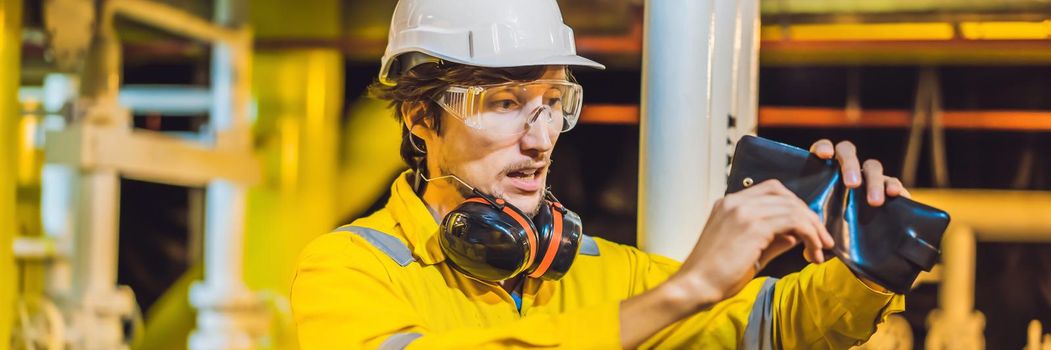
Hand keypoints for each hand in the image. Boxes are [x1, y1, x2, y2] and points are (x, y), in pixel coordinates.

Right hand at [666, 179, 834, 307]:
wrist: (695, 286)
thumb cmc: (715, 275)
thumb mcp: (748, 252)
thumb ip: (772, 240)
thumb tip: (794, 235)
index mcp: (729, 204)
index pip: (771, 191)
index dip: (794, 206)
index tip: (807, 228)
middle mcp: (736, 201)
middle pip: (784, 195)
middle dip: (808, 216)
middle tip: (822, 239)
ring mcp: (744, 210)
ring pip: (793, 207)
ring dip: (813, 228)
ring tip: (820, 249)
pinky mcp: (753, 225)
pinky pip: (794, 221)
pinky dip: (810, 235)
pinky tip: (812, 251)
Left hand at [809, 139, 908, 292]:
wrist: (860, 246)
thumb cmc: (833, 231)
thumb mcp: (822, 232)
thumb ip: (816, 237)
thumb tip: (811, 254)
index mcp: (826, 172)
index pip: (823, 150)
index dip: (823, 148)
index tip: (824, 156)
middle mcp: (848, 170)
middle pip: (849, 153)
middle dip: (850, 165)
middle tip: (851, 185)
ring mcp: (870, 178)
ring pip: (873, 167)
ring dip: (873, 182)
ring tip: (873, 202)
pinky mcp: (890, 189)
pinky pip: (894, 182)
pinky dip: (896, 186)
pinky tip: (896, 195)